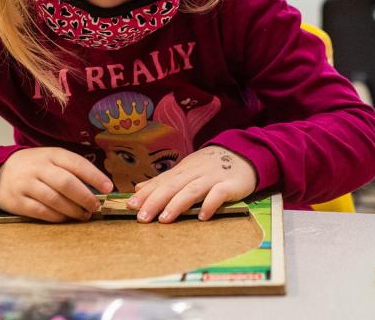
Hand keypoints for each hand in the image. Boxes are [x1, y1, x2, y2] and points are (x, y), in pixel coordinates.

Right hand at [0, 148, 112, 221]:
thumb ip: (71, 169)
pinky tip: (66, 218)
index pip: (77, 163)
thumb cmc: (34, 167)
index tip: (108, 187)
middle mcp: (38, 168)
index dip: (95, 176)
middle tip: (96, 206)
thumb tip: (99, 186)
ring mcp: (26, 184)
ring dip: (73, 210)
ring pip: (55, 199)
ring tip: (84, 215)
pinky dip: (57, 217)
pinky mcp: (17, 201)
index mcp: (51, 154)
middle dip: (85, 197)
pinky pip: (41, 211)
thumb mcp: (51, 159)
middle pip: (66, 183)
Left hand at [125, 145, 256, 222]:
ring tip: (164, 219)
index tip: (130, 205)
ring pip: (192, 190)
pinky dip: (210, 204)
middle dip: (156, 201)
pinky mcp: (230, 185)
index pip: (162, 182)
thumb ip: (163, 181)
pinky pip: (219, 194)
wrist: (244, 154)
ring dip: (177, 204)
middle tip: (142, 217)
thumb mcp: (186, 170)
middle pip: (173, 186)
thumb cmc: (210, 166)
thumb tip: (138, 189)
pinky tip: (202, 217)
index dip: (146, 194)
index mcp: (183, 169)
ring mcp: (213, 178)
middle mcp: (195, 172)